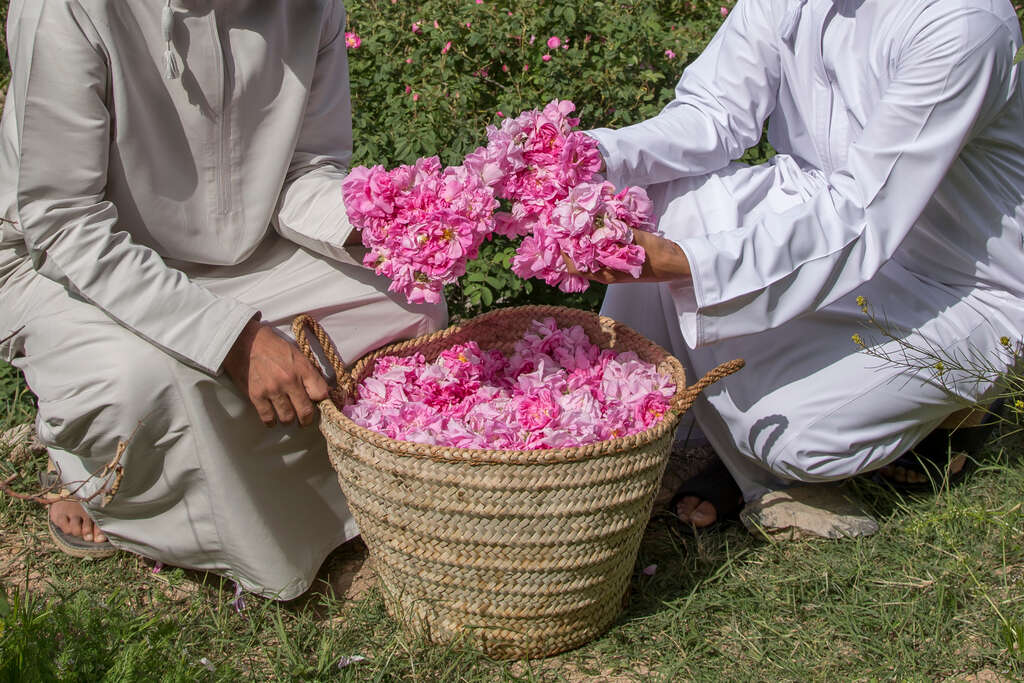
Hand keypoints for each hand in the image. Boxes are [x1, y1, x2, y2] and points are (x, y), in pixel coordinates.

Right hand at [222, 318, 329, 426]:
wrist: (246, 341)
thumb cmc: (274, 347)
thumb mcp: (298, 354)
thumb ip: (309, 373)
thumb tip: (320, 392)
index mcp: (302, 368)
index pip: (321, 394)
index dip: (322, 401)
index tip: (318, 404)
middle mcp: (289, 380)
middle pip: (305, 411)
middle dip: (307, 419)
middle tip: (305, 420)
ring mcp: (272, 390)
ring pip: (287, 418)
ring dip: (289, 420)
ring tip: (288, 417)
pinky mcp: (256, 396)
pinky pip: (268, 418)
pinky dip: (272, 421)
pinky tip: (273, 418)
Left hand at [563, 229, 690, 283]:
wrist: (675, 262)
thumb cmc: (656, 256)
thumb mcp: (634, 242)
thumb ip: (615, 233)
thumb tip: (595, 221)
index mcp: (605, 274)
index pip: (574, 267)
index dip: (562, 252)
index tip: (557, 234)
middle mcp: (605, 271)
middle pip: (578, 260)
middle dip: (569, 244)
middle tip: (562, 224)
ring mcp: (611, 265)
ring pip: (588, 254)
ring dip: (580, 240)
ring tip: (574, 222)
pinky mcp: (618, 258)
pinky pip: (600, 249)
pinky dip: (593, 238)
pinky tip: (593, 224)